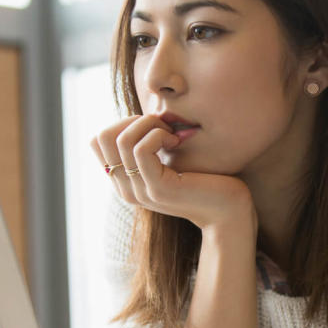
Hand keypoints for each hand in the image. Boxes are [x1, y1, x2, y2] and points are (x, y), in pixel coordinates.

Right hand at [91, 115, 254, 233]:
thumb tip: (136, 117)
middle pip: (101, 137)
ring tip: (173, 134)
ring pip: (122, 139)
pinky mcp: (157, 189)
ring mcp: (139, 191)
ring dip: (150, 125)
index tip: (154, 127)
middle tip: (164, 127)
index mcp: (125, 181)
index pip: (98, 140)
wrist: (229, 210)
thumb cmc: (206, 179)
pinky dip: (159, 134)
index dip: (123, 122)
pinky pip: (141, 149)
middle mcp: (125, 189)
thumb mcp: (170, 158)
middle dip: (134, 120)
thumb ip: (149, 145)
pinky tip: (178, 141)